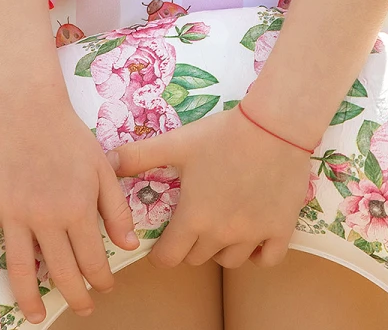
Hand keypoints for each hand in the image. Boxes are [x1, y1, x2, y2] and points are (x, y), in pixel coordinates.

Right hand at [0, 84, 138, 321]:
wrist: (28, 106)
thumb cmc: (69, 135)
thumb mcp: (103, 167)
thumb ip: (116, 208)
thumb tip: (130, 246)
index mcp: (76, 208)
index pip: (92, 259)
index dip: (101, 279)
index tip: (105, 288)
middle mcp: (45, 218)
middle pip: (60, 271)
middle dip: (74, 296)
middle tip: (81, 308)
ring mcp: (12, 213)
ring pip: (20, 269)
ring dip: (29, 299)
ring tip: (37, 316)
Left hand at [108, 103, 314, 269]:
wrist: (274, 125)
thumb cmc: (223, 133)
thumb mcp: (178, 143)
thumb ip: (140, 156)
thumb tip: (107, 161)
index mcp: (194, 218)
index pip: (168, 259)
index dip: (161, 252)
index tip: (163, 242)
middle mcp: (222, 234)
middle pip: (197, 259)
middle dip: (190, 246)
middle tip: (192, 224)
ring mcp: (253, 235)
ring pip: (230, 262)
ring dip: (221, 249)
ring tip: (220, 227)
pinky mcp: (281, 229)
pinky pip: (267, 260)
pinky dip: (258, 255)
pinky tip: (253, 236)